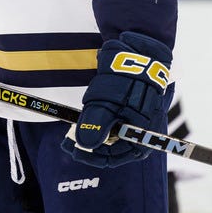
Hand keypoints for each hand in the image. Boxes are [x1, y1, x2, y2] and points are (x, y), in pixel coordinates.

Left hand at [61, 31, 172, 167]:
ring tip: (75, 128)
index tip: (71, 149)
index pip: (111, 157)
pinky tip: (87, 115)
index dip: (89, 155)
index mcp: (140, 140)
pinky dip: (100, 121)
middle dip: (90, 144)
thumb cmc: (129, 82)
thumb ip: (96, 125)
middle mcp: (140, 135)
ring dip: (94, 132)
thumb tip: (84, 143)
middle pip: (111, 148)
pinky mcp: (131, 112)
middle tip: (70, 139)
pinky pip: (114, 122)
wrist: (141, 55)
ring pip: (111, 135)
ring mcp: (136, 123)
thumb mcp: (109, 104)